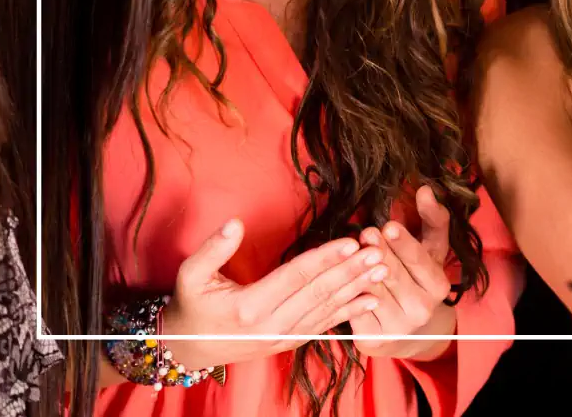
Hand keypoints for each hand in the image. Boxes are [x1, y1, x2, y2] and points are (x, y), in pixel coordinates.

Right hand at [160, 218, 384, 371]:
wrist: (188, 347)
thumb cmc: (191, 304)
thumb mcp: (191, 274)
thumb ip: (213, 249)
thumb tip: (235, 223)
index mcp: (249, 306)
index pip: (296, 276)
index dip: (325, 259)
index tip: (351, 242)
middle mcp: (270, 325)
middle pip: (318, 293)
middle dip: (351, 271)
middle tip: (378, 251)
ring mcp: (281, 337)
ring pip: (326, 310)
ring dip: (357, 289)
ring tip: (383, 269)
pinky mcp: (289, 343)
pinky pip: (323, 326)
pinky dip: (349, 313)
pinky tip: (372, 300)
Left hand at [349, 186, 456, 358]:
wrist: (411, 330)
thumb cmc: (418, 277)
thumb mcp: (431, 247)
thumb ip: (432, 217)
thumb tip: (424, 190)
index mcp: (438, 286)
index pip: (420, 261)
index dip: (403, 244)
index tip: (388, 226)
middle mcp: (422, 310)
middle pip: (394, 275)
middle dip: (377, 252)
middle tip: (365, 232)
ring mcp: (397, 328)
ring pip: (372, 291)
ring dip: (358, 269)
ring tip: (350, 250)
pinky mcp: (373, 340)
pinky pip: (354, 310)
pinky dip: (346, 290)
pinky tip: (339, 274)